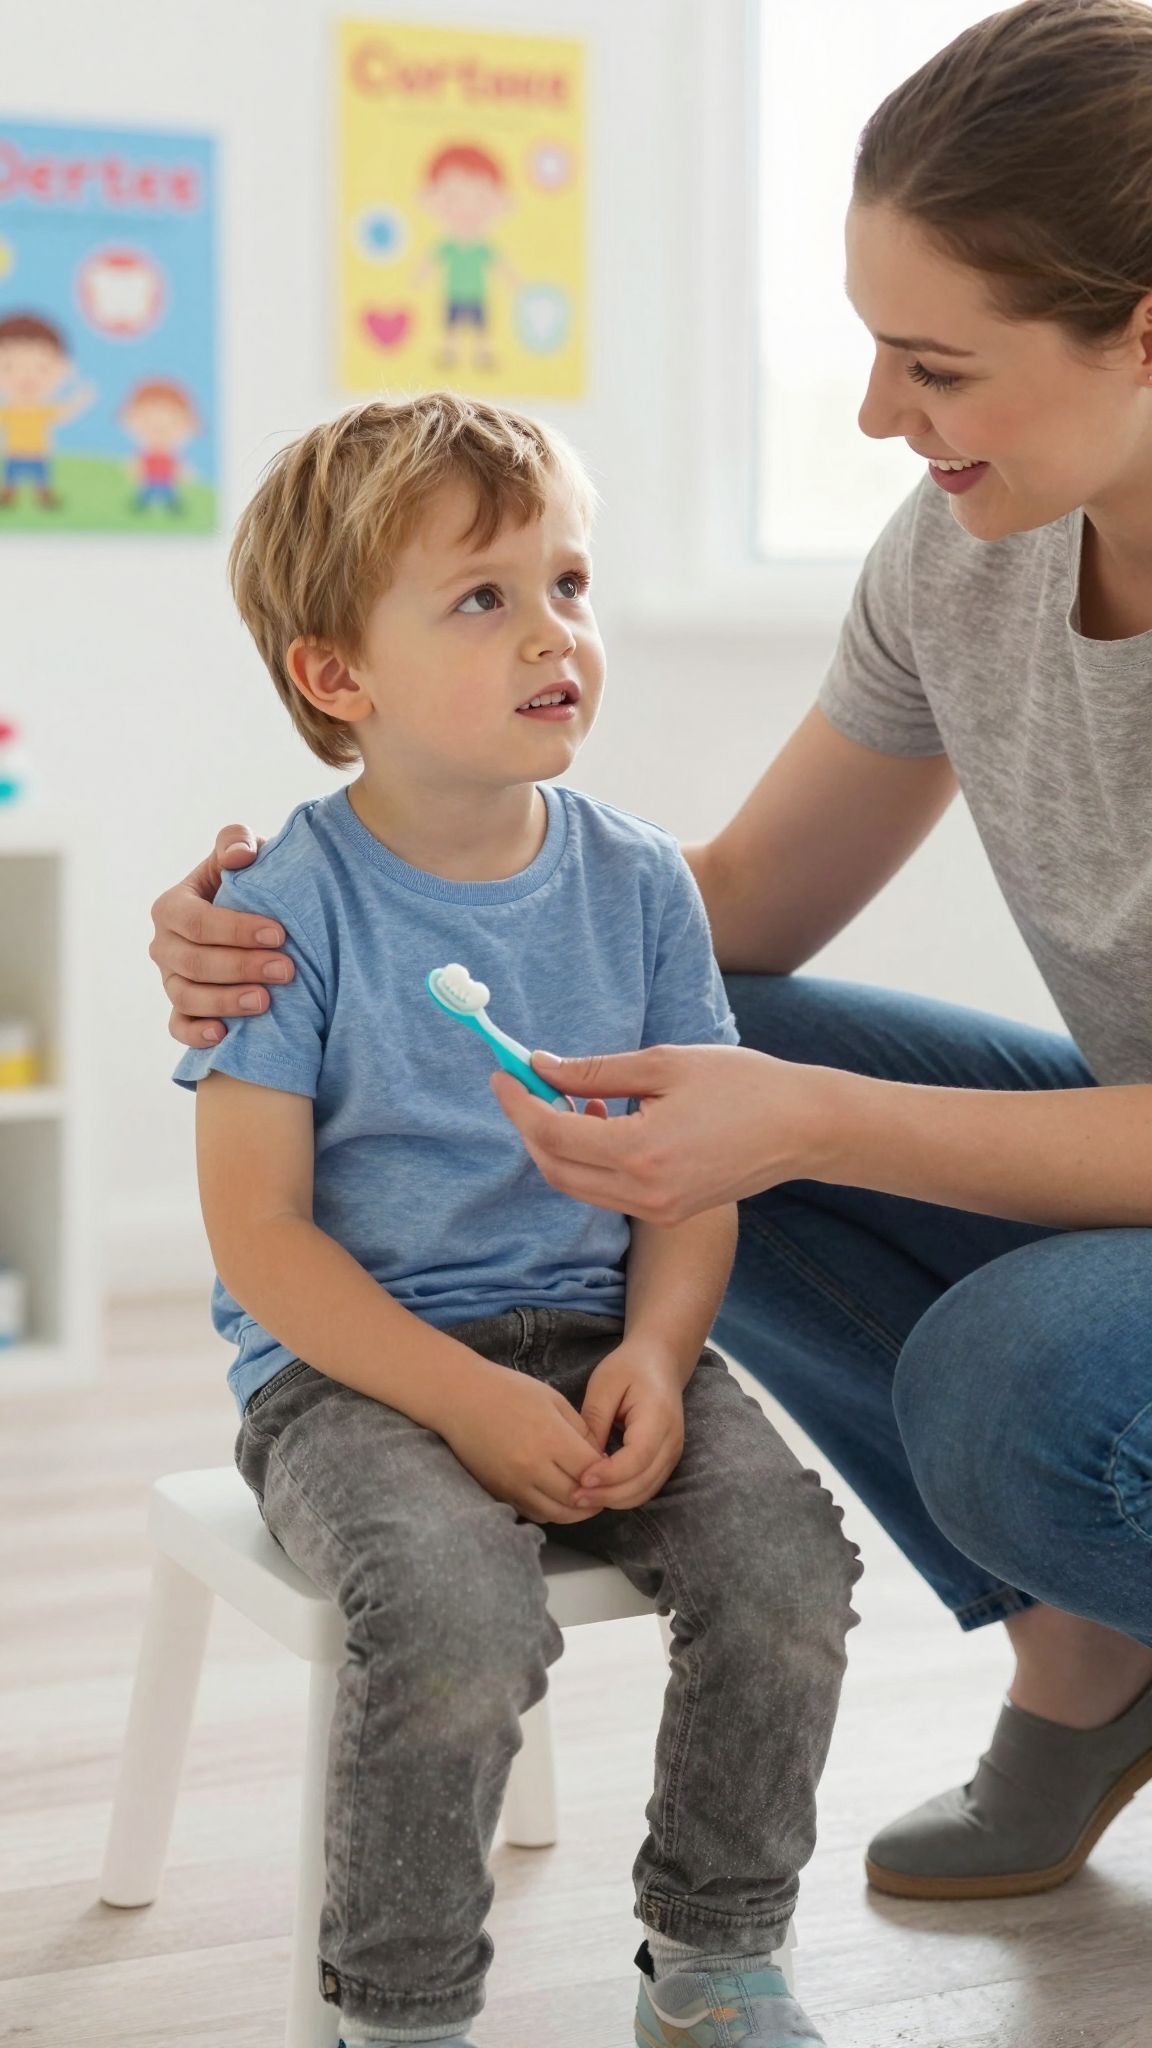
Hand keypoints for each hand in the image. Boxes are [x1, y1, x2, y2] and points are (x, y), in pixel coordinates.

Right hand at [150, 824, 295, 1047]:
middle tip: (286, 970)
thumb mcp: (245, 852)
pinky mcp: (182, 1010)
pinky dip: (197, 1034)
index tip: (279, 933)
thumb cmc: (251, 881)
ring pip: (186, 997)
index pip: (195, 921)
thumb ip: (237, 841)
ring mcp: (171, 980)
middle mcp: (164, 945)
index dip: (235, 929)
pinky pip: (179, 1028)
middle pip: (193, 962)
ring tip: (266, 1002)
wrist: (260, 919)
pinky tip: (225, 1034)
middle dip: (240, 967)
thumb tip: (238, 856)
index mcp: (172, 906)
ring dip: (225, 1002)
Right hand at [440, 1362, 605, 1524]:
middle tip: (605, 1487)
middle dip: (597, 1496)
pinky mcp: (499, 1493)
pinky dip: (552, 1510)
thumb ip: (580, 1430)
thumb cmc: (507, 1391)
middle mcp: (531, 1467)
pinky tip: (558, 1496)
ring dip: (577, 1510)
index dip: (606, 1471)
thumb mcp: (552, 1399)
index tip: (610, 1465)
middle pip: (577, 1498)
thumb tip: (600, 1458)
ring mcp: (513, 1484)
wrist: (459, 1399)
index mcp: (549, 1437)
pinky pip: (534, 1513)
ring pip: (557, 1514)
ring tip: (586, 1496)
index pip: (591, 1470)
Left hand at [490, 1042, 839, 1223]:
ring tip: (571, 1095)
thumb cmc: (743, 1085)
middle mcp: (644, 1192)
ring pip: (576, 1184)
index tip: (503, 1072)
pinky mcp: (667, 1213)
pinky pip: (605, 1190)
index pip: (552, 1134)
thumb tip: (541, 1066)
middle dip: (530, 1125)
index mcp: (642, 1152)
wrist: (804, 1129)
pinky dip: (588, 1158)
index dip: (519, 1103)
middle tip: (526, 1083)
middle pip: (554, 1167)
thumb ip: (596, 1070)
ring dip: (558, 1142)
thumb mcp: (666, 1063)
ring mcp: (656, 1210)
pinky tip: (602, 1118)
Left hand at [572, 1342, 685, 1510]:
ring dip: (614, 1500)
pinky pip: (645, 1487)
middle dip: (608, 1495)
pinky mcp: (665, 1461)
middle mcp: (671, 1440)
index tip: (581, 1479)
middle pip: (643, 1482)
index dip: (610, 1474)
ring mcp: (672, 1453)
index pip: (638, 1457)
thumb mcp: (604, 1384)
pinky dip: (623, 1495)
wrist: (660, 1362)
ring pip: (645, 1491)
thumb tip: (583, 1460)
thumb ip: (595, 1421)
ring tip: (581, 1497)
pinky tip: (598, 1491)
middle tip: (573, 1496)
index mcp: (658, 1416)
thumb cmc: (630, 1367)